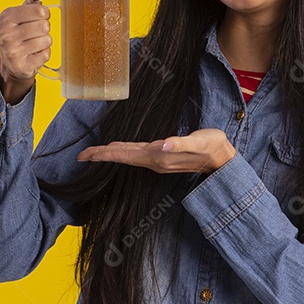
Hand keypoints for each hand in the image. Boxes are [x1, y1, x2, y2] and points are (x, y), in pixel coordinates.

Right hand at [0, 0, 54, 86]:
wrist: (11, 61)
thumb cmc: (19, 31)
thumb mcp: (24, 10)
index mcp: (6, 16)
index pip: (40, 10)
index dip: (44, 14)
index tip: (38, 17)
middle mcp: (6, 33)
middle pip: (44, 25)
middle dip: (45, 28)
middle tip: (35, 32)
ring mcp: (12, 51)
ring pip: (47, 40)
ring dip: (45, 42)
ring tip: (34, 43)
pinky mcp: (21, 65)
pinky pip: (46, 54)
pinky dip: (44, 54)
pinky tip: (34, 54)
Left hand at [77, 129, 235, 173]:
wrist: (223, 160)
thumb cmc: (212, 147)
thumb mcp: (200, 142)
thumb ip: (181, 143)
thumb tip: (165, 144)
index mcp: (159, 156)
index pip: (125, 155)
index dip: (105, 154)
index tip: (86, 154)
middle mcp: (155, 161)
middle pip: (122, 157)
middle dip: (101, 156)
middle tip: (81, 155)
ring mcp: (158, 161)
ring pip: (128, 156)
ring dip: (111, 154)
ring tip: (94, 152)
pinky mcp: (163, 157)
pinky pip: (137, 155)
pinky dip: (124, 152)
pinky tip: (119, 149)